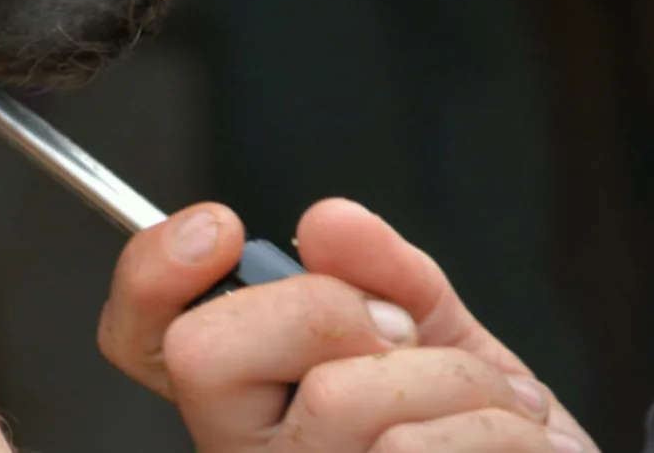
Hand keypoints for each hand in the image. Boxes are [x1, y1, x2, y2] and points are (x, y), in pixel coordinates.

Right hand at [97, 198, 597, 451]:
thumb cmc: (485, 430)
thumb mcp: (439, 333)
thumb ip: (384, 272)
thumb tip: (330, 223)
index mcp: (248, 398)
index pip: (140, 338)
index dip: (149, 273)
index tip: (223, 227)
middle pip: (203, 351)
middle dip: (327, 309)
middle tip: (403, 337)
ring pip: (335, 396)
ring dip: (457, 379)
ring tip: (495, 408)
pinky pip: (419, 446)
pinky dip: (503, 428)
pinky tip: (513, 447)